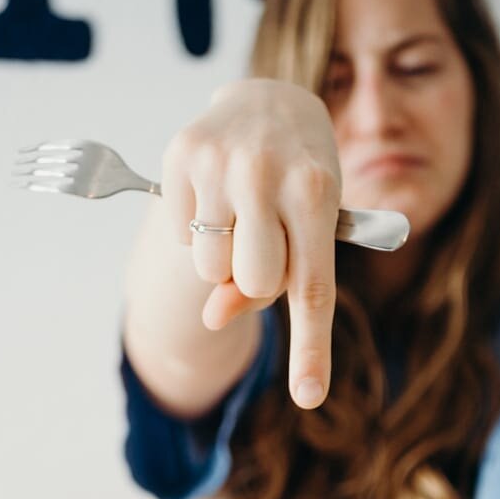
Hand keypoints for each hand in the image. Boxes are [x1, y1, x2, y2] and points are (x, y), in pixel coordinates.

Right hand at [163, 79, 341, 408]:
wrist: (272, 100)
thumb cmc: (301, 179)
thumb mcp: (308, 226)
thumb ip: (269, 283)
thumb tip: (213, 318)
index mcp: (318, 195)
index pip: (312, 288)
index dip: (311, 349)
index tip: (309, 398)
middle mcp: (270, 173)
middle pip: (255, 282)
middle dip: (257, 277)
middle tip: (266, 237)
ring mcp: (222, 161)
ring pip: (210, 267)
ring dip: (223, 258)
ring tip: (241, 215)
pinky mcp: (181, 153)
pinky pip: (181, 238)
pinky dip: (196, 230)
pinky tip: (217, 197)